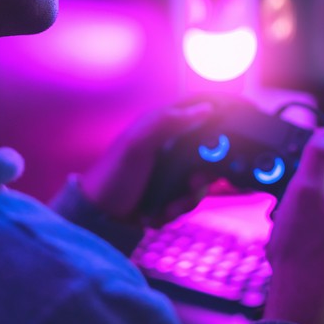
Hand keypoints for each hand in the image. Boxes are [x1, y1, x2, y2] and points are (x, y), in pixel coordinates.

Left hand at [79, 103, 214, 226]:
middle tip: (191, 184)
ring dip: (186, 199)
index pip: (198, 115)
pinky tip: (156, 216)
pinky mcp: (170, 194)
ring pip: (199, 182)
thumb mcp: (137, 144)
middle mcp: (170, 146)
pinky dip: (176, 211)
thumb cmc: (114, 173)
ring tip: (168, 208)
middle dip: (203, 174)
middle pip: (207, 153)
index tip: (225, 136)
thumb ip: (167, 123)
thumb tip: (207, 108)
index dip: (215, 121)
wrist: (98, 215)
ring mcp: (171, 172)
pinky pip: (187, 201)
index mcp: (162, 127)